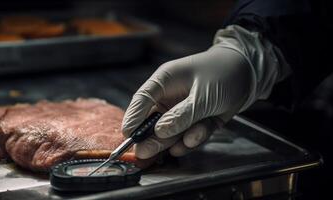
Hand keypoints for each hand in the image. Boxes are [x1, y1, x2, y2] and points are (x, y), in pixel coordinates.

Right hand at [122, 46, 252, 158]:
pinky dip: (194, 138)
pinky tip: (195, 137)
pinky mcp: (195, 122)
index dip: (133, 118)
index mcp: (165, 81)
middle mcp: (170, 97)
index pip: (142, 100)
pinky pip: (189, 135)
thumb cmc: (223, 74)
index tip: (127, 136)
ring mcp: (182, 111)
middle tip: (143, 155)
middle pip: (153, 121)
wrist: (249, 74)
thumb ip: (182, 115)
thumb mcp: (202, 95)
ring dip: (176, 140)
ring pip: (171, 132)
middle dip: (151, 138)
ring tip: (181, 145)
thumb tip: (160, 131)